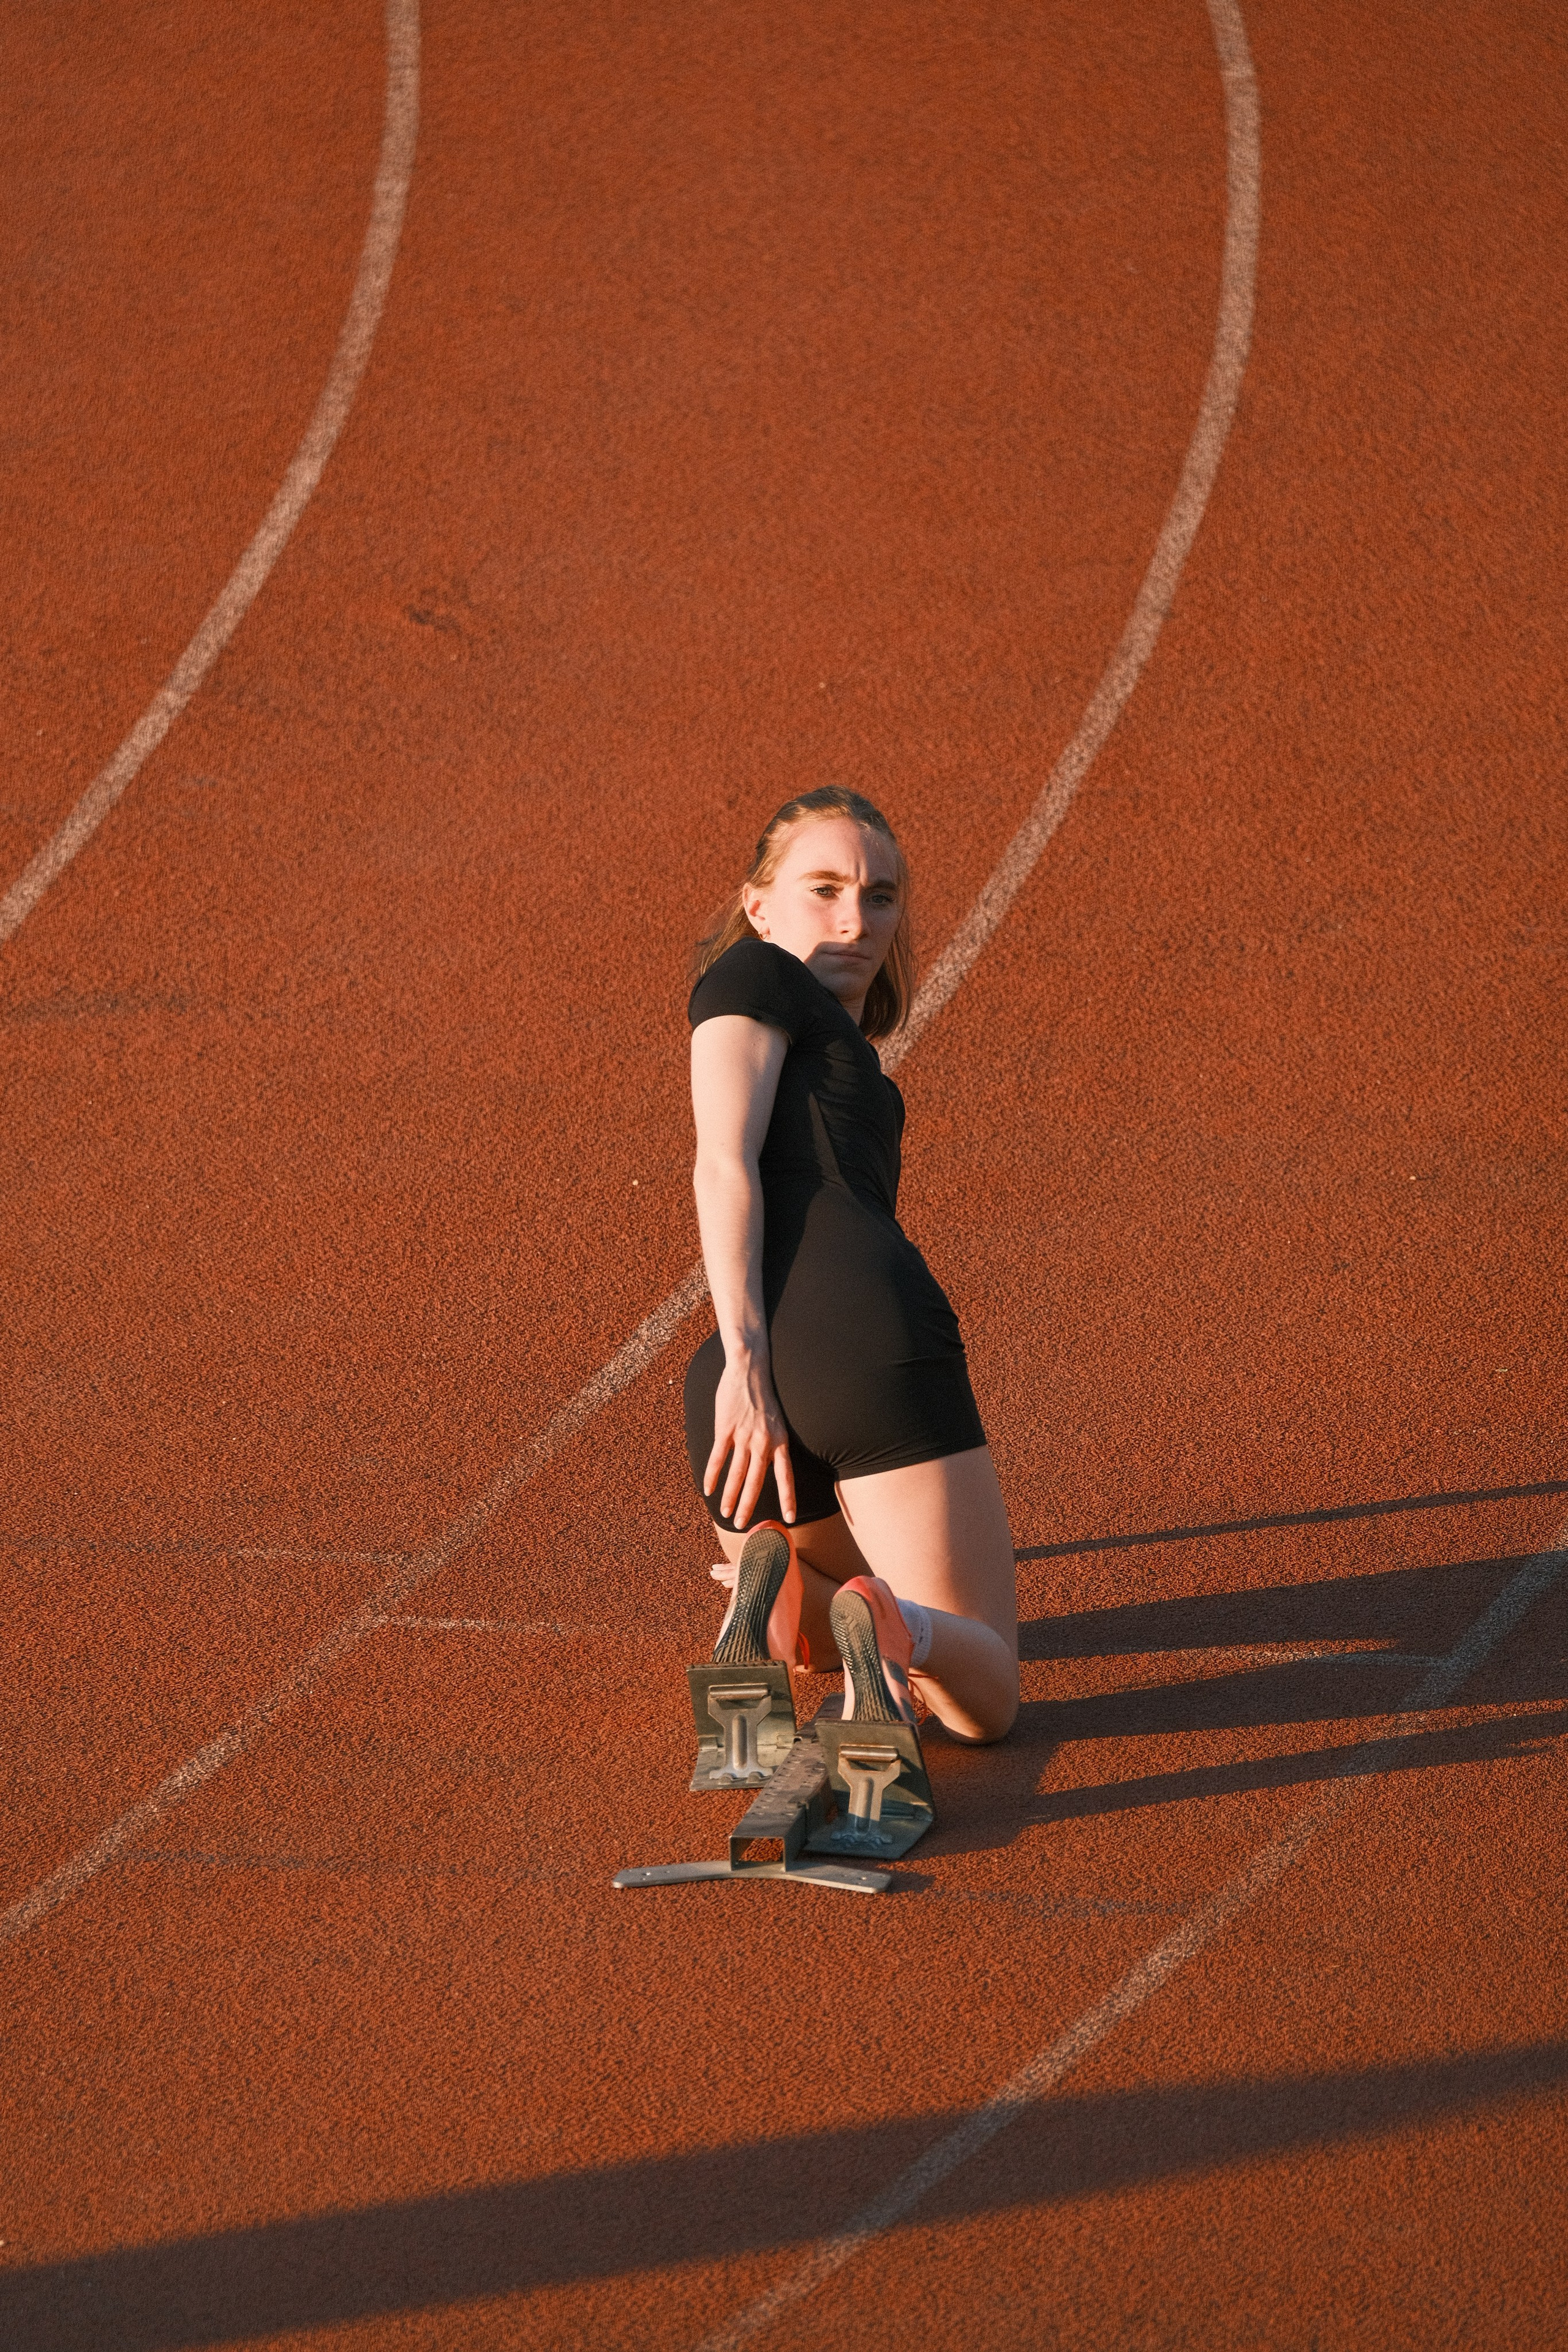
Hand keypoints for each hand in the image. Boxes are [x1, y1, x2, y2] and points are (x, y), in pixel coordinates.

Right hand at [704, 1351, 796, 1529]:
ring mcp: (743, 1436)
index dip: (788, 1498)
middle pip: (757, 1481)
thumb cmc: (764, 1396)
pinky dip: (712, 1475)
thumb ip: (774, 1444)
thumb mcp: (778, 1422)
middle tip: (743, 1526)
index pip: (786, 1475)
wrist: (750, 1369)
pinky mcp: (725, 1429)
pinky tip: (708, 1489)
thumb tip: (770, 1465)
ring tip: (725, 1514)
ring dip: (729, 1496)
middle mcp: (763, 1442)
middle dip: (749, 1506)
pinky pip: (718, 1457)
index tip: (790, 1519)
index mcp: (780, 1441)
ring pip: (736, 1474)